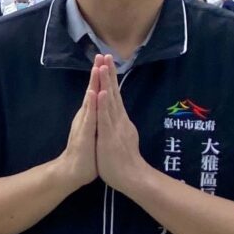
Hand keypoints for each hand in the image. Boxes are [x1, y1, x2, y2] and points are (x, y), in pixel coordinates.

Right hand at [56, 61, 100, 188]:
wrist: (73, 171)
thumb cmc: (86, 153)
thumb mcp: (95, 133)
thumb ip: (97, 119)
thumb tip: (101, 107)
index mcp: (91, 115)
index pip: (98, 92)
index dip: (101, 77)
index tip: (105, 61)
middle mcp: (86, 116)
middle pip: (93, 91)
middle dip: (97, 73)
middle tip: (99, 55)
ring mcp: (84, 124)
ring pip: (90, 100)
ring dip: (94, 84)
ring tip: (97, 68)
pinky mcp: (84, 133)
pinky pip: (90, 117)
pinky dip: (93, 104)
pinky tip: (94, 93)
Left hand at [92, 55, 153, 192]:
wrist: (133, 178)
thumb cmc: (124, 160)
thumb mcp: (120, 137)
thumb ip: (120, 125)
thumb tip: (120, 116)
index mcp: (119, 120)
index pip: (113, 95)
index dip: (109, 79)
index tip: (105, 62)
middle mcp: (119, 119)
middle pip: (113, 92)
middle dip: (108, 73)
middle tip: (105, 55)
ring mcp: (116, 126)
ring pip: (110, 101)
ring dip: (106, 83)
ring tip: (102, 66)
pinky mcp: (111, 135)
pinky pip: (106, 117)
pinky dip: (103, 104)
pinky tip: (100, 92)